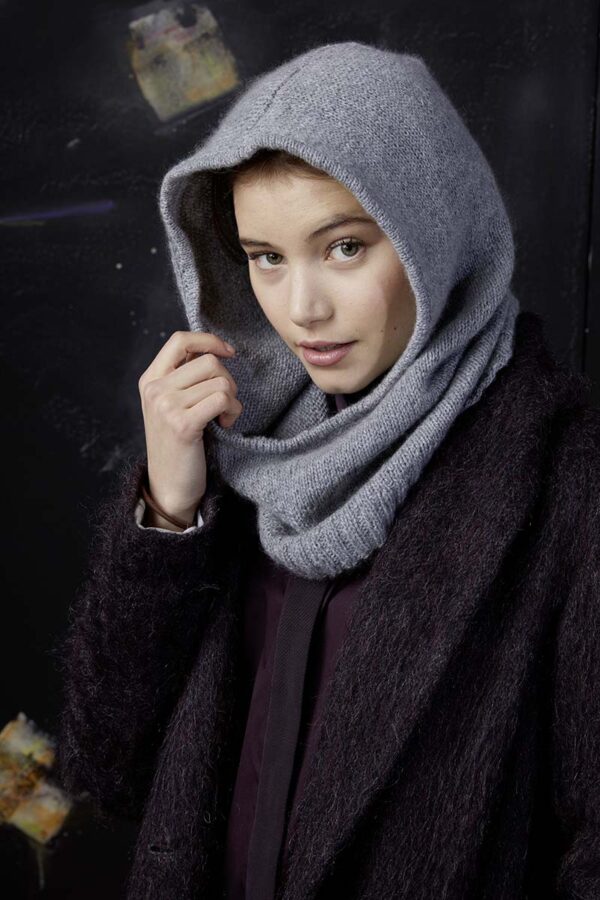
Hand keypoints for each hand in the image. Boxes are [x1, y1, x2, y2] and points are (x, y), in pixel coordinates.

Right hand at [137, 330, 241, 520]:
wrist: (169, 486)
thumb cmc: (178, 444)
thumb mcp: (172, 405)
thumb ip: (184, 377)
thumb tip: (214, 348)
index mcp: (150, 380)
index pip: (180, 340)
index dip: (209, 340)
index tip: (229, 352)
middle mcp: (155, 389)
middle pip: (208, 361)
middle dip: (228, 380)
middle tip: (225, 403)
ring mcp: (166, 406)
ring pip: (220, 381)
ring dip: (232, 400)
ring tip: (223, 417)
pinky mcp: (183, 424)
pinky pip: (222, 400)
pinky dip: (232, 411)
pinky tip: (225, 425)